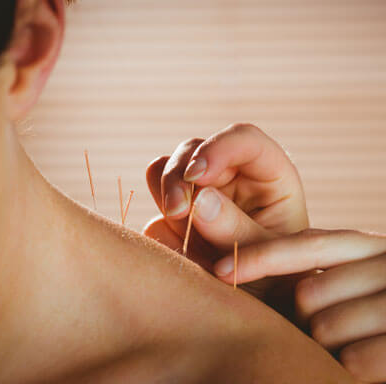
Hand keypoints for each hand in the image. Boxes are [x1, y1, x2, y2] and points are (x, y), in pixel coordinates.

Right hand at [144, 123, 308, 308]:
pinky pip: (155, 205)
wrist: (260, 302)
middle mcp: (231, 176)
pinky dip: (159, 219)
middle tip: (178, 212)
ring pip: (167, 168)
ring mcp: (201, 193)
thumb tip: (199, 200)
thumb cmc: (280, 278)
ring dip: (166, 192)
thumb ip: (238, 231)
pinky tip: (176, 245)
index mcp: (268, 174)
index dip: (217, 148)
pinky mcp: (179, 212)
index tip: (197, 176)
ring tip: (179, 224)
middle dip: (180, 176)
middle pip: (194, 149)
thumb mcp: (271, 258)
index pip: (244, 139)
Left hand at [214, 228, 385, 382]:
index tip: (220, 271)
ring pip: (324, 327)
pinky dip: (344, 367)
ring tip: (338, 342)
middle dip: (297, 315)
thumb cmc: (354, 308)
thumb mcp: (327, 277)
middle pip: (308, 291)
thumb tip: (206, 206)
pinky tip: (350, 364)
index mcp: (362, 245)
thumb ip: (284, 254)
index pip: (306, 244)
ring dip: (318, 344)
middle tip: (312, 326)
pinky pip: (354, 361)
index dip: (260, 258)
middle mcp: (385, 264)